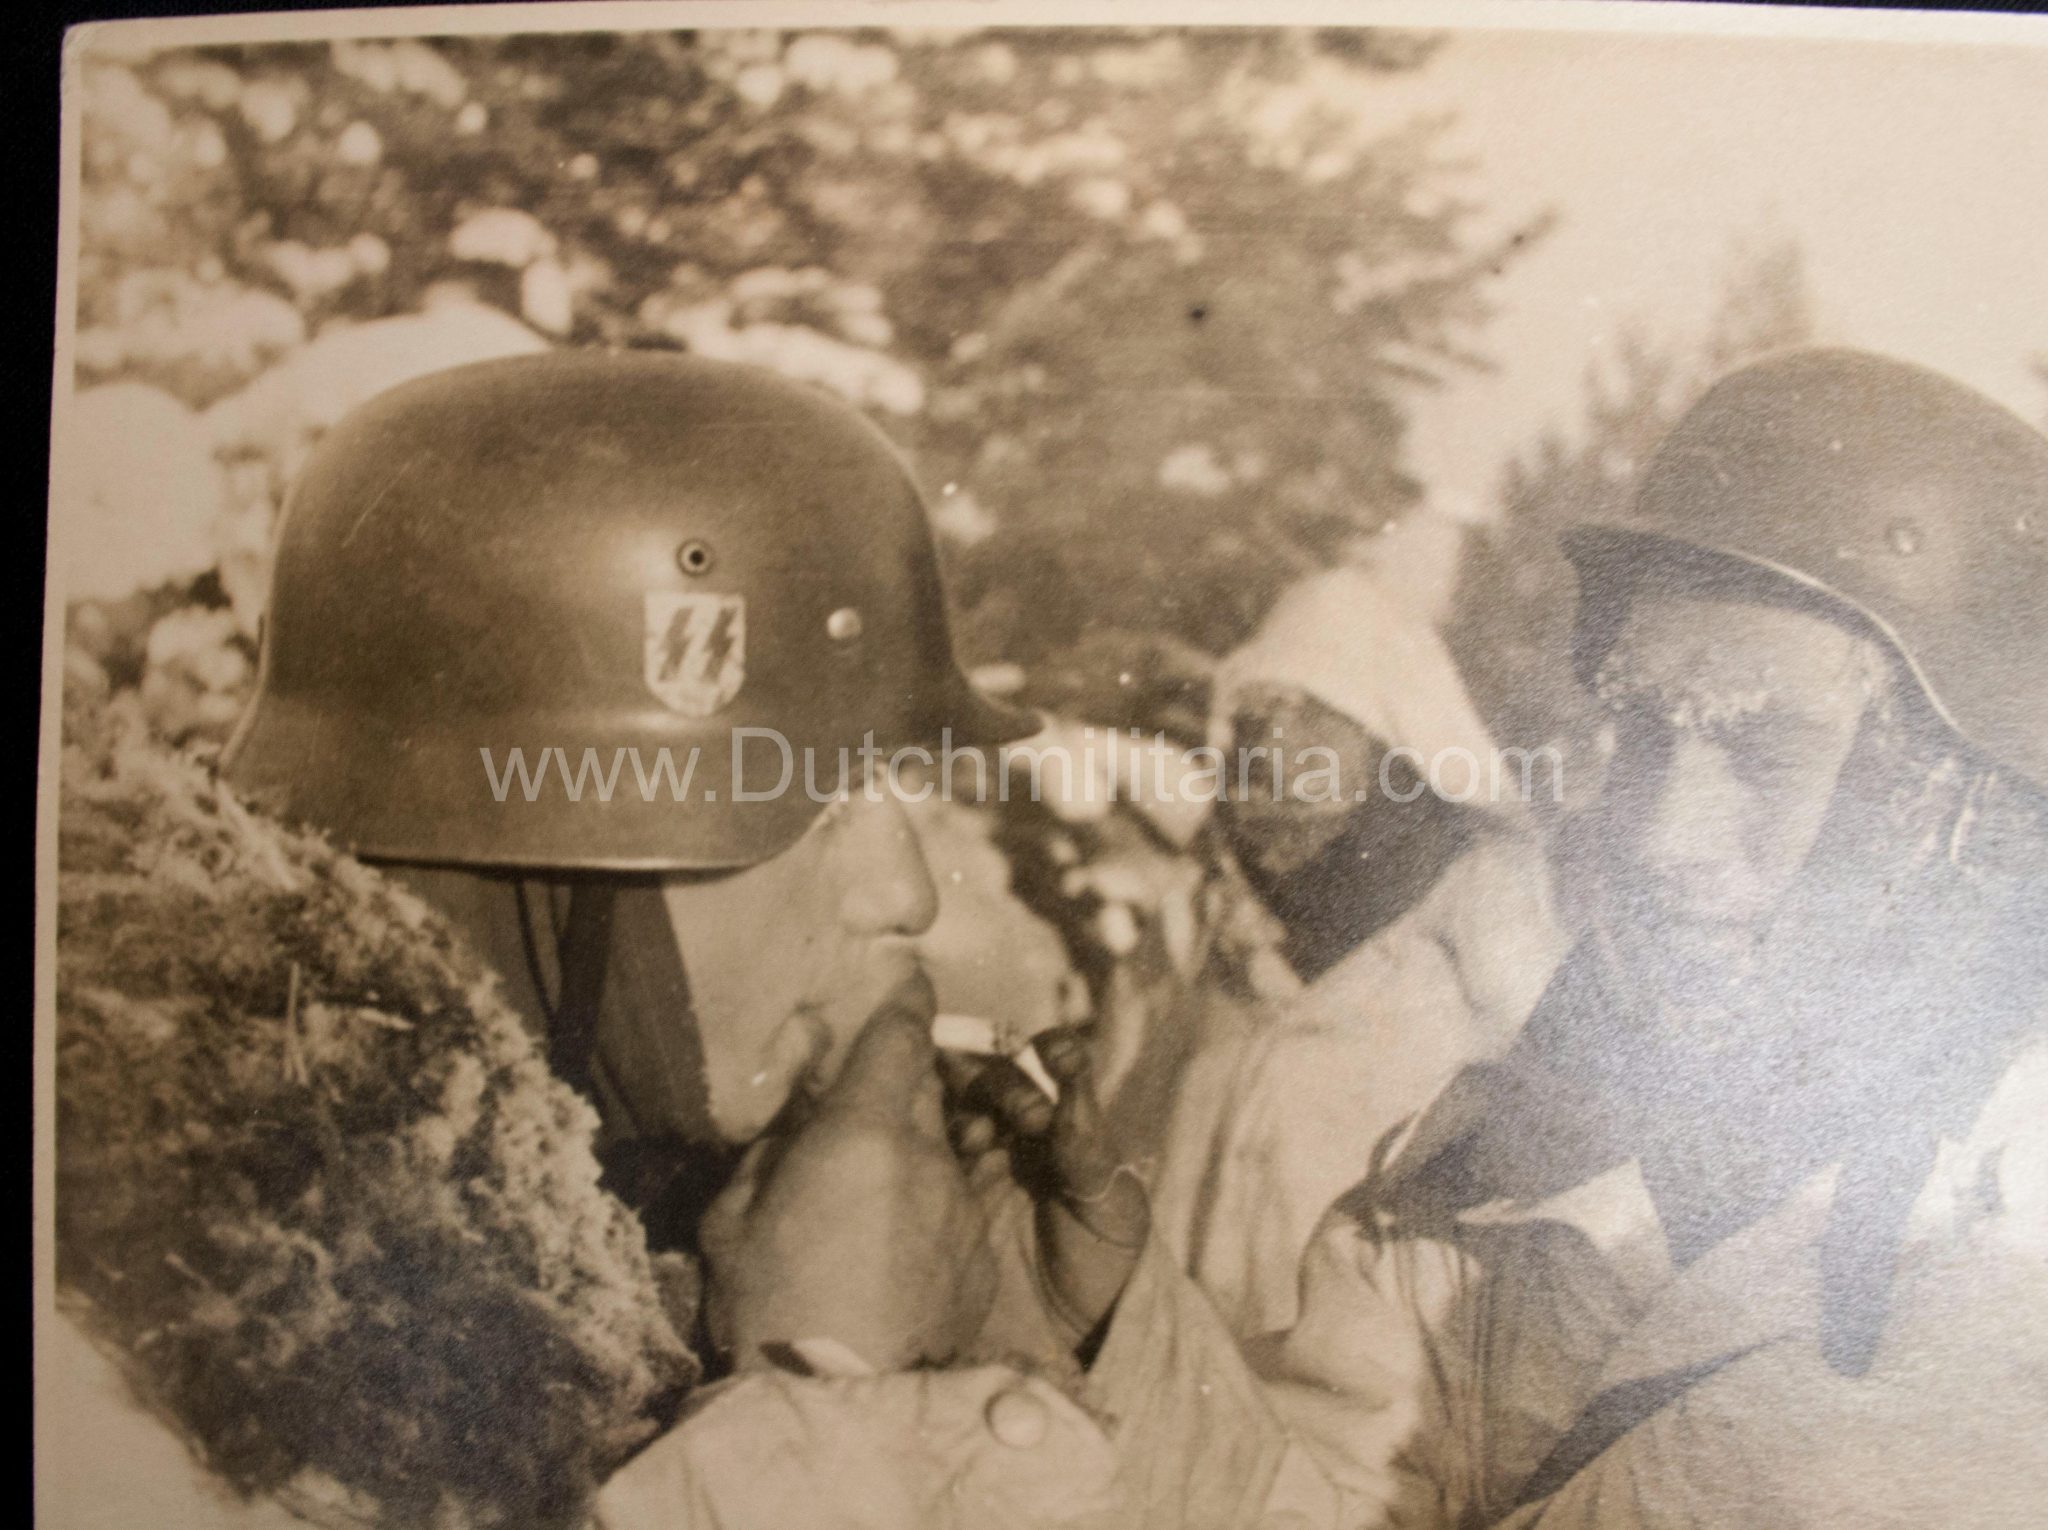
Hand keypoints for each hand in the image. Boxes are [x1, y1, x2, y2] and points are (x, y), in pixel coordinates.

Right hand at [701, 993, 997, 1373]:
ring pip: (942, 1149)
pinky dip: (929, 1206)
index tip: (907, 975)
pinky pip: (953, 1207)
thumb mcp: (735, 1215)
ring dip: (913, 1151)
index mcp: (862, 1133)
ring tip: (870, 1186)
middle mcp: (926, 1158)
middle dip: (896, 1085)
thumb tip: (795, 1111)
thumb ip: (771, 1146)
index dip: (904, 996)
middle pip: (922, 1089)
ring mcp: (960, 1209)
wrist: (835, 1407)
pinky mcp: (977, 1259)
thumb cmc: (767, 1308)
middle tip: (860, 1100)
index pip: (898, 1034)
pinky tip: (891, 1242)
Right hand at [942, 1022, 1150, 1346]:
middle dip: (1000, 1083)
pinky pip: (923, 1160)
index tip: (1055, 1055)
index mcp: (1061, 1127)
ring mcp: (971, 1167)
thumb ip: (1089, 1149)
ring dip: (963, 1110)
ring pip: (954, 1112)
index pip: (1051, 1069)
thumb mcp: (1114, 1211)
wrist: (1071, 1345)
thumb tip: (1065, 1084)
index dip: (1052, 1053)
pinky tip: (940, 1162)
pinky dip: (927, 1147)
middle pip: (993, 1081)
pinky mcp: (938, 1200)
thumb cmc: (1105, 1268)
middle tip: (1024, 1112)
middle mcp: (1013, 1137)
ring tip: (977, 1138)